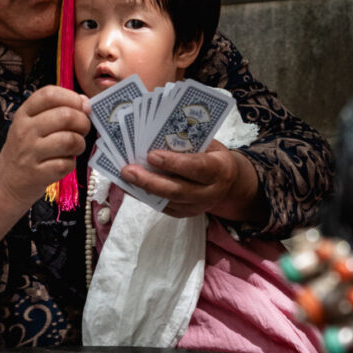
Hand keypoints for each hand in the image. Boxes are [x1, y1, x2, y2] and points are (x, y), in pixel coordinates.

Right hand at [0, 84, 90, 212]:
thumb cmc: (27, 149)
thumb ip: (57, 110)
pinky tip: (64, 162)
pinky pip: (66, 163)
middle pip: (65, 116)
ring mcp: (29, 153)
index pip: (49, 94)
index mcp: (24, 113)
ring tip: (75, 147)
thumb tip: (85, 103)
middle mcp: (24, 130)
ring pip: (69, 140)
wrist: (8, 181)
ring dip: (80, 144)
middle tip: (82, 129)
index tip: (82, 106)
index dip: (72, 98)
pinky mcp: (37, 174)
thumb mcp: (32, 124)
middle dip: (83, 122)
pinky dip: (71, 163)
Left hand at [121, 141, 264, 222]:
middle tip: (128, 170)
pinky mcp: (186, 214)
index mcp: (220, 169)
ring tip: (124, 178)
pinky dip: (144, 197)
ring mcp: (198, 206)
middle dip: (150, 180)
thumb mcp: (208, 144)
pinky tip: (129, 187)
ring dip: (143, 190)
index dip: (174, 162)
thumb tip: (154, 138)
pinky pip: (163, 207)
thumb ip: (187, 143)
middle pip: (178, 190)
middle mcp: (211, 192)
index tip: (151, 155)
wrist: (228, 182)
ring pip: (168, 201)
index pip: (197, 167)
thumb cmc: (212, 155)